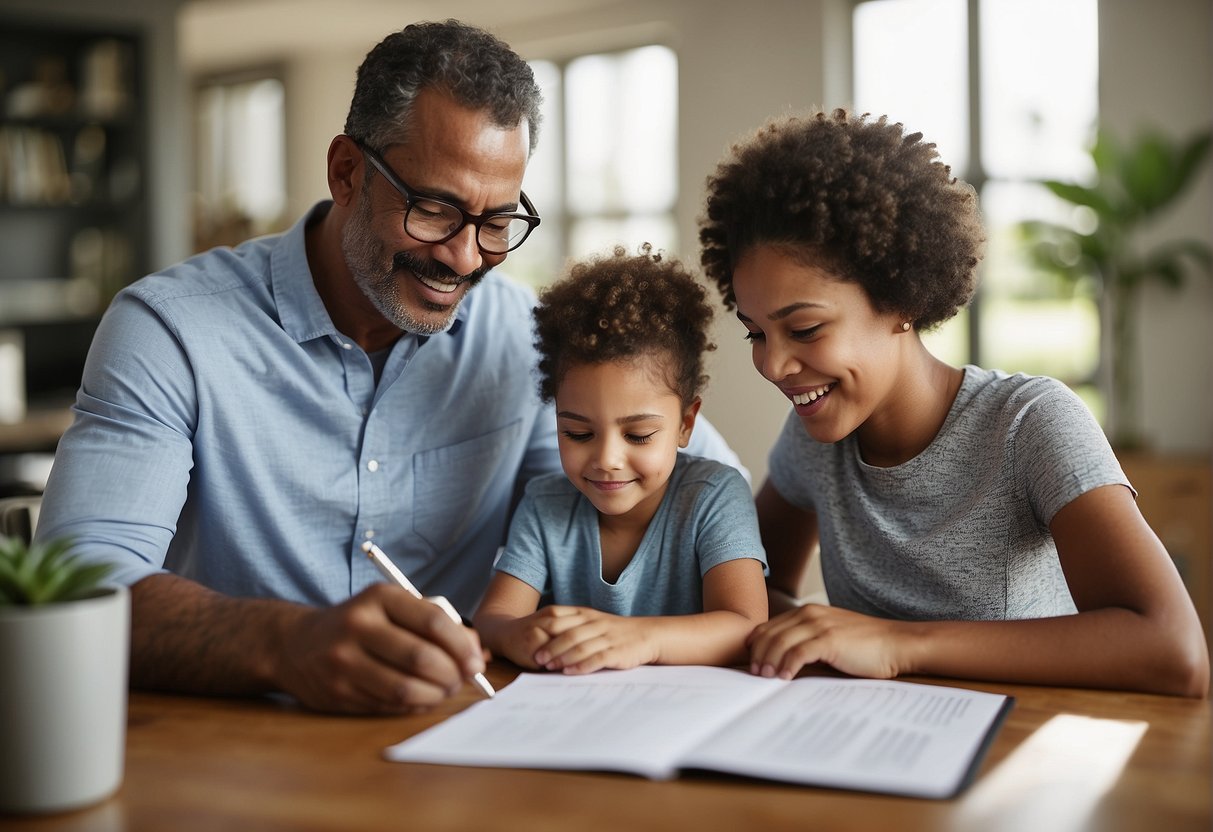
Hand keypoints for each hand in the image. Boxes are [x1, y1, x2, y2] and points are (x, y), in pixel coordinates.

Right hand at [274, 583, 486, 713]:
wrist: (296, 644)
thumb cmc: (361, 623)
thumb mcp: (393, 608)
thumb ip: (436, 623)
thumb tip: (478, 651)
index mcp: (379, 597)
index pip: (434, 622)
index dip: (462, 645)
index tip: (476, 660)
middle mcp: (358, 626)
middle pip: (421, 658)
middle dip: (452, 674)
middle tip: (462, 680)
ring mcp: (344, 662)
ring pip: (405, 688)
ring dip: (435, 695)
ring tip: (444, 690)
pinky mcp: (337, 692)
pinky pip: (388, 705)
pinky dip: (414, 706)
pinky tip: (421, 698)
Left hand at [530, 606, 658, 674]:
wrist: (648, 635)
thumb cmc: (616, 632)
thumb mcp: (594, 622)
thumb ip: (574, 626)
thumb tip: (548, 638)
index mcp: (587, 615)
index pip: (562, 620)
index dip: (545, 631)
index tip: (531, 643)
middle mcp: (596, 624)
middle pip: (568, 634)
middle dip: (550, 647)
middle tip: (536, 658)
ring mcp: (607, 638)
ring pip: (580, 646)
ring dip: (563, 657)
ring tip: (549, 667)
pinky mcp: (617, 652)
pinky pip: (596, 659)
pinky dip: (581, 666)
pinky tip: (569, 672)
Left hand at [747, 604, 906, 680]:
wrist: (896, 643)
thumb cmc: (865, 645)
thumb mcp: (830, 637)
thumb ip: (808, 641)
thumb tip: (783, 661)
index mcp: (808, 612)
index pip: (770, 626)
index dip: (756, 644)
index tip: (751, 661)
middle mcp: (810, 614)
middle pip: (770, 633)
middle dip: (758, 654)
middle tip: (755, 674)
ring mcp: (820, 625)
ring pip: (780, 642)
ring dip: (769, 661)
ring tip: (765, 678)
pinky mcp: (830, 640)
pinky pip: (799, 653)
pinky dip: (787, 666)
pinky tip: (784, 678)